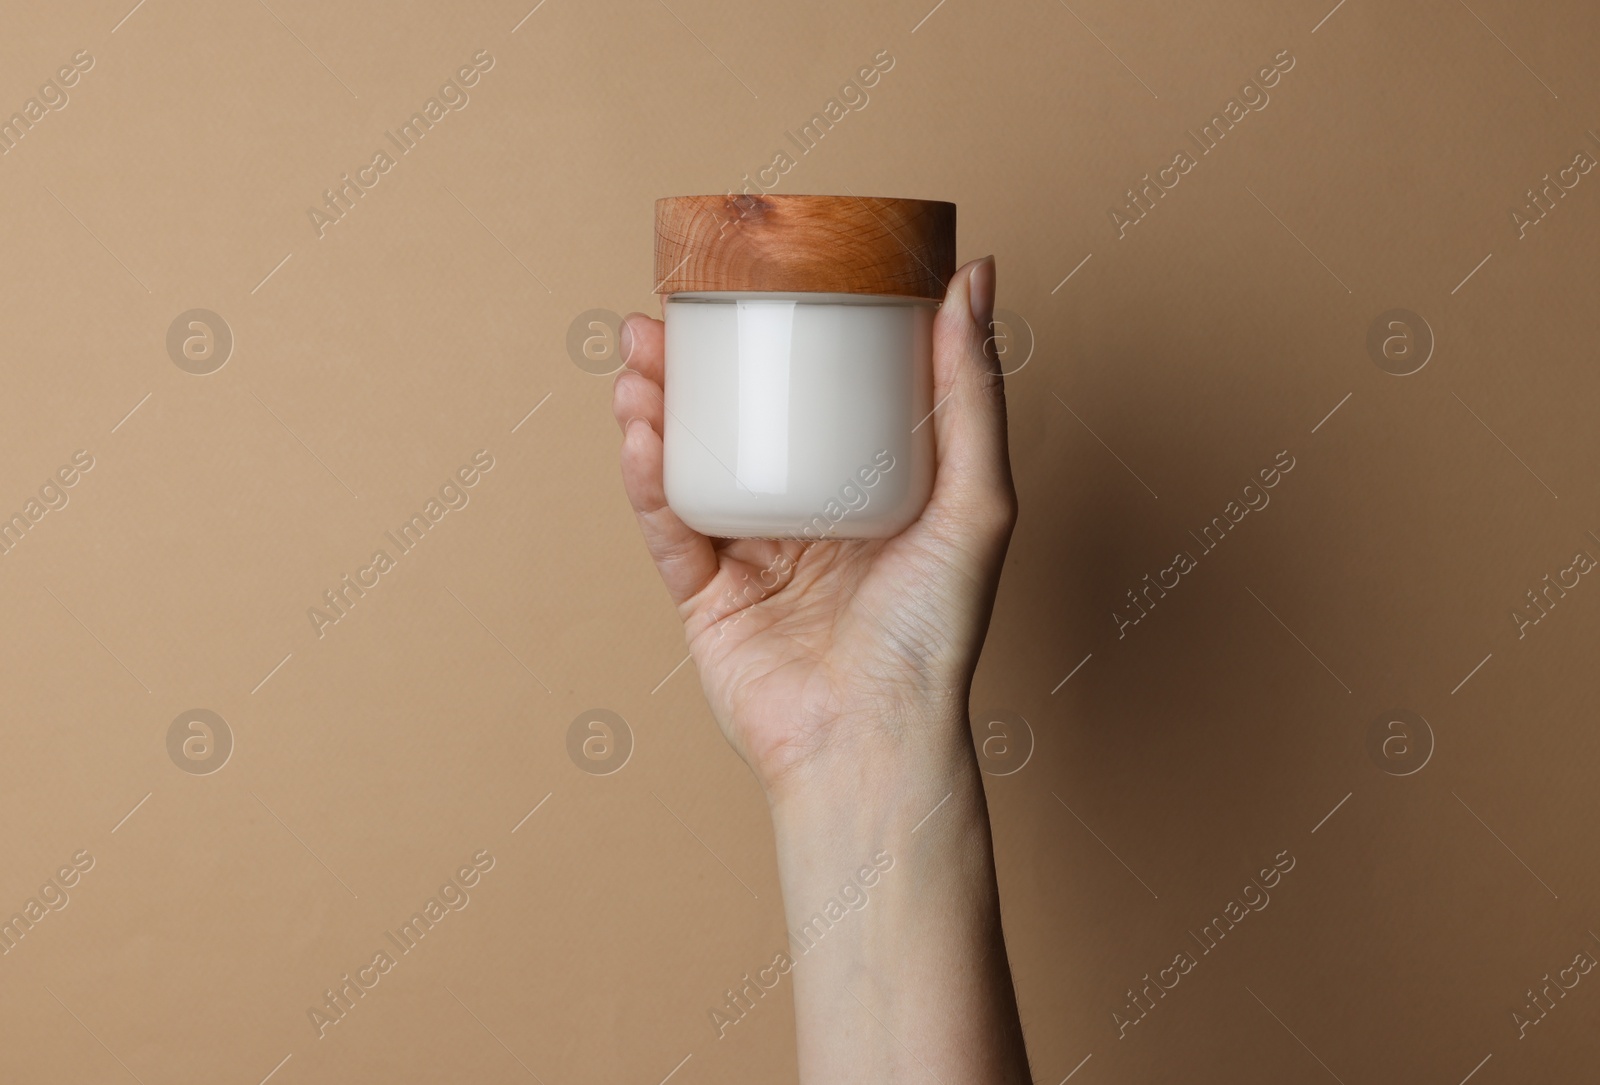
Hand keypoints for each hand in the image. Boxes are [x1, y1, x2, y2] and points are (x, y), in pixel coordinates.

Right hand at [611, 256, 1015, 799]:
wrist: (874, 739)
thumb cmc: (935, 632)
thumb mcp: (977, 497)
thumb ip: (972, 390)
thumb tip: (978, 273)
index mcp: (867, 491)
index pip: (815, 397)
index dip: (777, 339)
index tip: (750, 283)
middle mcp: (806, 517)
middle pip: (738, 423)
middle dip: (691, 366)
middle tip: (662, 318)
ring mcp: (750, 558)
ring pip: (691, 466)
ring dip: (654, 410)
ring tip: (637, 360)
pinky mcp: (705, 599)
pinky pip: (669, 529)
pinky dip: (649, 481)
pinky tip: (640, 433)